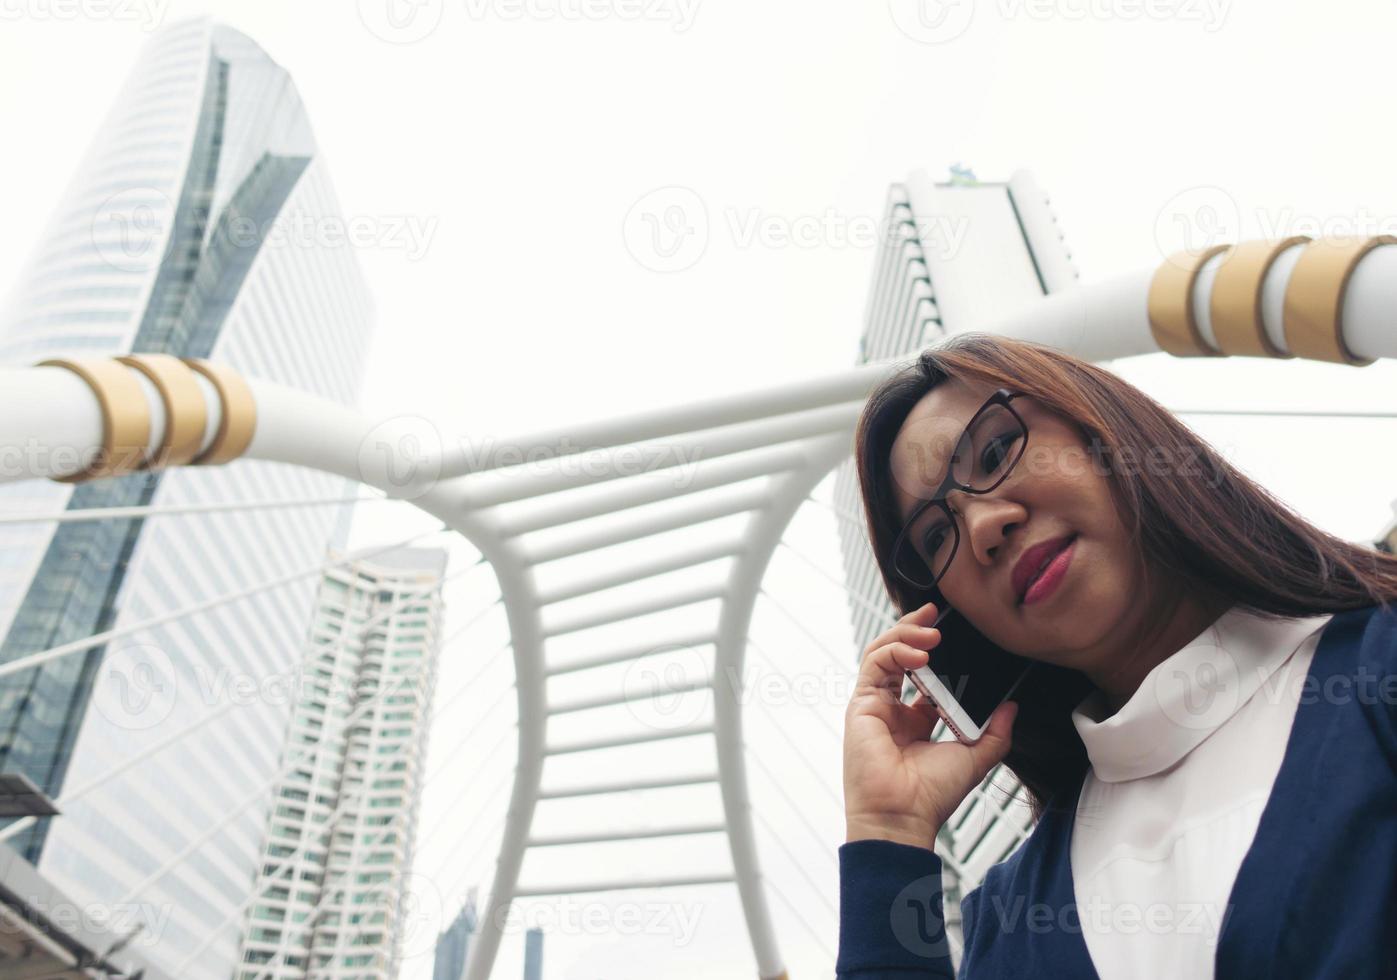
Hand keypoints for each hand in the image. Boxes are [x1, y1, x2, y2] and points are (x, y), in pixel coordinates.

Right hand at [843, 600, 1018, 848]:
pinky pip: (874, 664)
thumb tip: (1012, 706)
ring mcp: (874, 705)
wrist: (904, 816)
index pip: (921, 672)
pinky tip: (919, 651)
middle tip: (937, 614)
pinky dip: (895, 649)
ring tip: (932, 631)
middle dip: (915, 629)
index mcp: (915, 721)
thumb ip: (995, 732)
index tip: (952, 631)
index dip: (934, 649)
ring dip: (906, 634)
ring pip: (882, 652)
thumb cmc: (932, 796)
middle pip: (898, 654)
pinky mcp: (861, 704)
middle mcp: (892, 709)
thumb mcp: (975, 758)